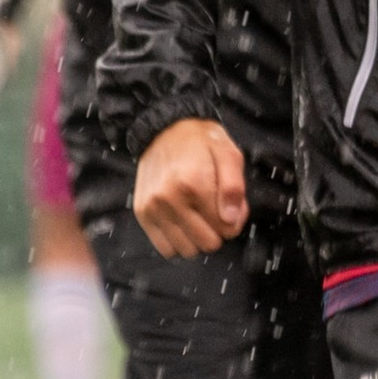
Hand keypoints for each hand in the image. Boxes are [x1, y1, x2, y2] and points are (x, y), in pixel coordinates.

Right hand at [133, 118, 247, 256]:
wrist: (165, 128)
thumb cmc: (200, 141)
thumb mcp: (228, 153)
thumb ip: (234, 187)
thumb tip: (231, 219)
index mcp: (194, 183)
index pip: (225, 228)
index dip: (234, 221)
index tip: (231, 208)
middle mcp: (169, 198)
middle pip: (206, 243)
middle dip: (217, 231)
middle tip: (216, 212)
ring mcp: (153, 207)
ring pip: (186, 250)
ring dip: (197, 239)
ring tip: (199, 216)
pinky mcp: (142, 213)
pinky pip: (165, 247)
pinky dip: (177, 241)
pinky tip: (184, 223)